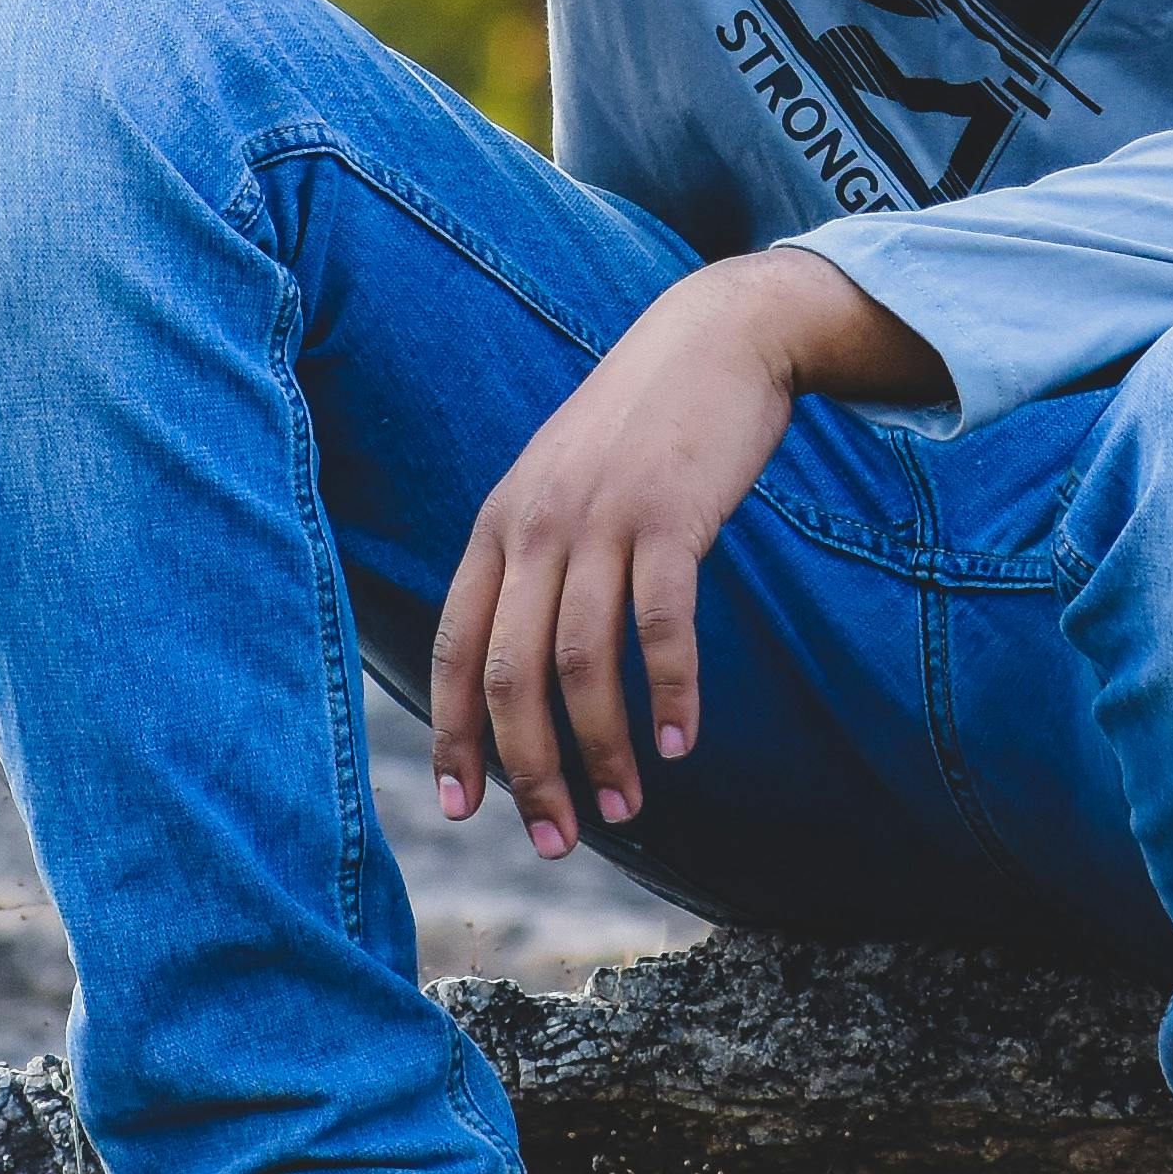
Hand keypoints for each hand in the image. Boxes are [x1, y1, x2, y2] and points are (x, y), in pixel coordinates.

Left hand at [429, 248, 935, 854]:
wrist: (716, 337)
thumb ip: (536, 558)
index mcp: (500, 524)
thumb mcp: (562, 483)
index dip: (456, 734)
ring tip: (624, 808)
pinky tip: (679, 742)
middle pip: (513, 674)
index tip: (465, 807)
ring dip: (602, 749)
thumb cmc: (642, 427)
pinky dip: (669, 693)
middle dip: (530, 769)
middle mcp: (537, 524)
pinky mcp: (670, 516)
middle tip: (558, 836)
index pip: (457, 648)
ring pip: (582, 663)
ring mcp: (602, 518)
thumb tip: (527, 663)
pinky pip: (661, 626)